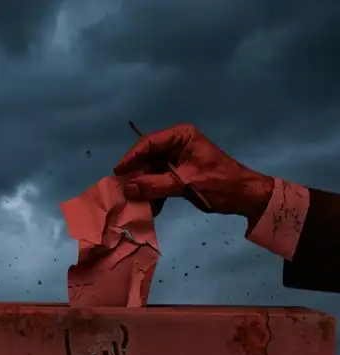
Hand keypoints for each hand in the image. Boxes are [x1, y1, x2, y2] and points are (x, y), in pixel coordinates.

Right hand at [114, 124, 273, 225]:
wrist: (246, 197)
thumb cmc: (221, 184)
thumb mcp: (186, 184)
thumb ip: (155, 185)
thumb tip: (128, 188)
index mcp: (181, 136)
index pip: (148, 143)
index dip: (131, 158)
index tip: (118, 173)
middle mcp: (177, 144)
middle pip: (147, 157)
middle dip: (137, 176)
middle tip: (125, 192)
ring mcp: (177, 159)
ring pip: (151, 171)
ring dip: (144, 188)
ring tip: (137, 203)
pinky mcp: (178, 173)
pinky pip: (158, 181)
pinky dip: (154, 193)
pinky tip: (152, 208)